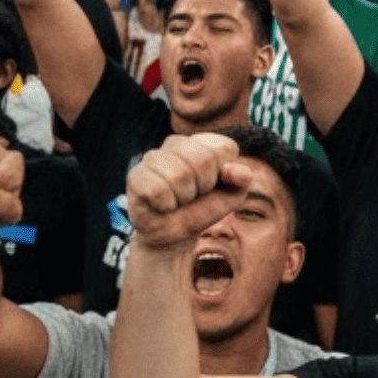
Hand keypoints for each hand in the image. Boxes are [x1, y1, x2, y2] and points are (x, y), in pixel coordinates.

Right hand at [125, 133, 253, 250]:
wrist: (175, 234)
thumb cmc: (203, 208)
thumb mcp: (231, 196)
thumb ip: (241, 180)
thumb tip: (241, 173)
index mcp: (203, 142)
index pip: (224, 148)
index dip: (224, 174)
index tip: (214, 185)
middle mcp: (176, 143)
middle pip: (203, 159)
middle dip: (204, 186)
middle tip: (194, 195)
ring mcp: (153, 157)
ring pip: (179, 175)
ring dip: (184, 198)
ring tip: (178, 200)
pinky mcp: (136, 175)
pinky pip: (158, 190)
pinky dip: (166, 205)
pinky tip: (163, 205)